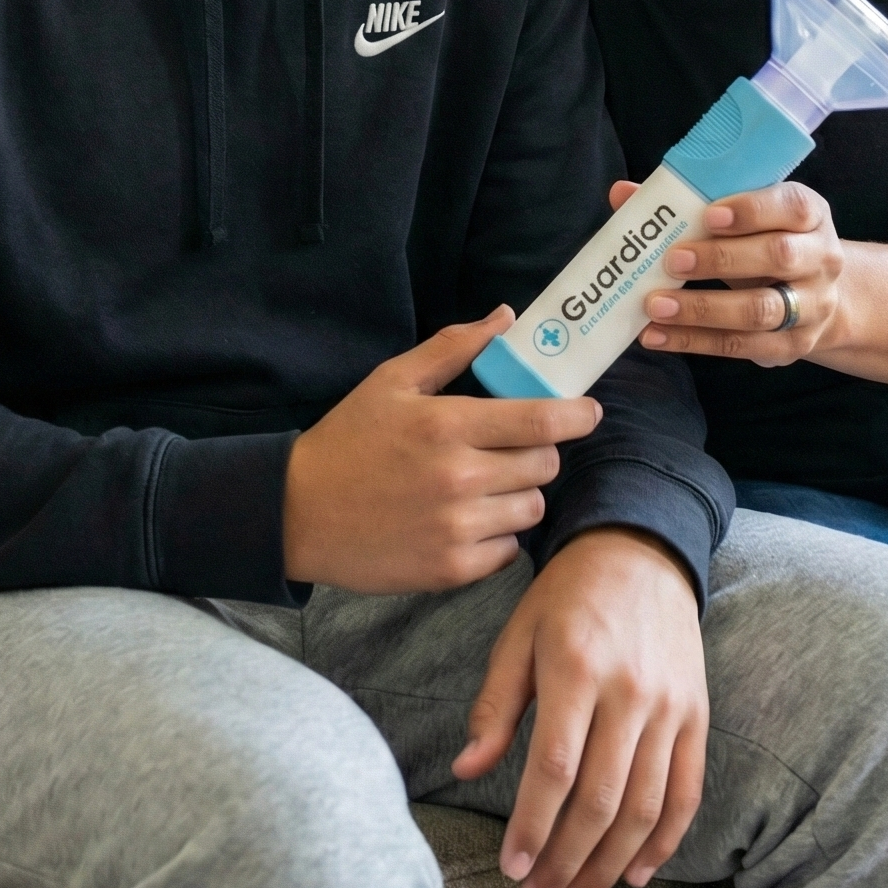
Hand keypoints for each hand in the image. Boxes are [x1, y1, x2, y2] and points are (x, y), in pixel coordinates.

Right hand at [282, 309, 600, 593]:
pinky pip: (508, 550)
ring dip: (519, 494)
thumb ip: (454, 347)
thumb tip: (506, 317)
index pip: (540, 421)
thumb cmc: (348, 441)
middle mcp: (458, 478)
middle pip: (544, 465)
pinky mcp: (450, 570)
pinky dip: (498, 535)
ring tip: (485, 484)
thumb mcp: (392, 381)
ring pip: (531, 509)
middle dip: (538, 452)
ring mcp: (456, 529)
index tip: (589, 412)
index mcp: (446, 425)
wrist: (297, 513)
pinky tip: (467, 519)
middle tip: (511, 448)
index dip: (576, 415)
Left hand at [453, 528, 706, 887]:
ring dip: (610, 865)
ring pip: (644, 806)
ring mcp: (670, 706)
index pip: (555, 767)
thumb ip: (494, 706)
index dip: (533, 826)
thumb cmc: (566, 597)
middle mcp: (629, 690)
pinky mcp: (697, 715)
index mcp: (575, 667)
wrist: (642, 551)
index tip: (513, 868)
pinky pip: (686, 791)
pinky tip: (636, 874)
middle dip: (566, 860)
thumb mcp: (517, 636)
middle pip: (601, 799)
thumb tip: (466, 771)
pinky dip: (664, 841)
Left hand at [630, 178, 844, 364]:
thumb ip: (687, 204)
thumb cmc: (763, 243)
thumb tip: (622, 193)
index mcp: (810, 215)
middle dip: (722, 258)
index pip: (792, 207)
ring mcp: (811, 307)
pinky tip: (656, 335)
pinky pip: (740, 346)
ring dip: (703, 308)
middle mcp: (820, 259)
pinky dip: (694, 341)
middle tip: (672, 260)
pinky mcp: (791, 347)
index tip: (709, 215)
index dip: (752, 210)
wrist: (815, 298)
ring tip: (655, 305)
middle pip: (778, 256)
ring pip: (760, 309)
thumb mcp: (743, 219)